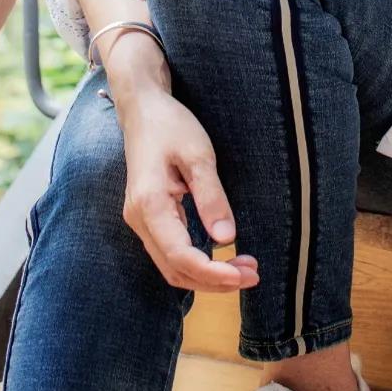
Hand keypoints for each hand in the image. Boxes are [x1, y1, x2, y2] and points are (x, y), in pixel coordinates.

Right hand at [118, 89, 259, 293]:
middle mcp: (139, 219)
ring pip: (171, 265)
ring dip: (205, 275)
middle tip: (252, 275)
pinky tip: (220, 257)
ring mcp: (140, 220)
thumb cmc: (171, 126)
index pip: (180, 255)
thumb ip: (211, 196)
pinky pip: (169, 251)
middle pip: (174, 269)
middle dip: (213, 281)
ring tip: (243, 269)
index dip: (212, 273)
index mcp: (150, 204)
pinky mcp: (147, 217)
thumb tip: (227, 239)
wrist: (142, 109)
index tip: (243, 276)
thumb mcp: (198, 154)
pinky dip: (195, 262)